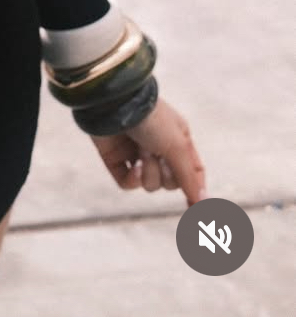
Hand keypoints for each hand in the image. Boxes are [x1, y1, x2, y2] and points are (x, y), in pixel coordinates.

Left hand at [91, 96, 207, 206]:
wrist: (113, 104)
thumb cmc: (150, 118)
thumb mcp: (177, 146)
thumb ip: (189, 177)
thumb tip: (202, 202)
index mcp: (178, 138)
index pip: (193, 171)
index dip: (195, 190)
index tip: (199, 212)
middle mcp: (158, 147)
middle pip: (171, 182)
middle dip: (166, 174)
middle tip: (159, 155)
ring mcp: (136, 154)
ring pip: (151, 185)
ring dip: (149, 172)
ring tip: (141, 150)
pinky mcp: (116, 160)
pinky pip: (129, 184)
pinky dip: (133, 179)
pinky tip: (134, 166)